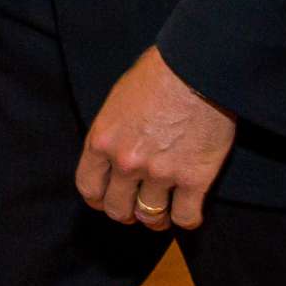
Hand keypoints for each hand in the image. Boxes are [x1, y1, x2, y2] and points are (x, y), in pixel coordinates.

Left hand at [76, 45, 236, 232]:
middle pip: (117, 209)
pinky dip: (187, 219)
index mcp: (102, 140)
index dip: (99, 198)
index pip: (88, 187)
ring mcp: (160, 173)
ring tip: (164, 212)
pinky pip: (186, 218)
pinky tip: (189, 209)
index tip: (108, 198)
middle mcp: (126, 162)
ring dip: (156, 218)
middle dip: (126, 212)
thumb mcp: (118, 99)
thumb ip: (113, 131)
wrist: (196, 66)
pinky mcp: (194, 179)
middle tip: (137, 207)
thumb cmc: (158, 72)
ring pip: (150, 218)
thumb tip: (115, 150)